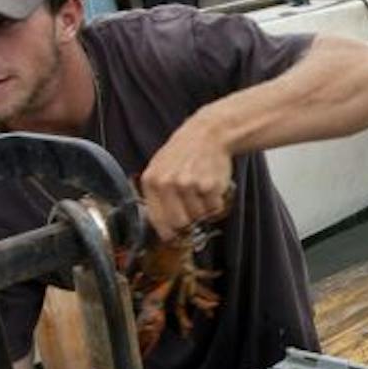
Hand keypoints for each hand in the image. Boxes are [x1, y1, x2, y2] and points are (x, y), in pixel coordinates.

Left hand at [139, 114, 232, 235]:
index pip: (157, 220)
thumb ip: (156, 194)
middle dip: (188, 220)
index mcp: (152, 180)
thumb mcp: (160, 167)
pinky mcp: (209, 186)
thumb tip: (162, 226)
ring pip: (198, 217)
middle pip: (179, 223)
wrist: (208, 133)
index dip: (168, 232)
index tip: (175, 235)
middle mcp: (167, 184)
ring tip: (201, 190)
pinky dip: (216, 202)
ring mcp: (188, 185)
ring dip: (203, 209)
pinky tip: (212, 186)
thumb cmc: (185, 152)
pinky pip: (214, 209)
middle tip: (193, 207)